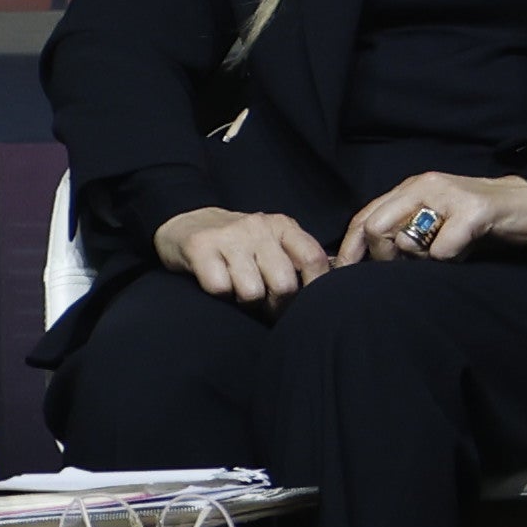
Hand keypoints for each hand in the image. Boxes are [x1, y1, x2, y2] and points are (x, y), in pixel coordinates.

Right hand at [154, 207, 331, 306]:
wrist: (186, 222)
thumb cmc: (240, 244)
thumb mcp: (274, 241)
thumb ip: (302, 257)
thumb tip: (339, 275)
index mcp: (282, 226)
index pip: (314, 258)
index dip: (314, 288)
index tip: (305, 303)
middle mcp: (257, 227)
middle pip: (284, 284)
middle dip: (276, 305)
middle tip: (265, 305)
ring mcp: (228, 236)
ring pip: (252, 291)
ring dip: (245, 302)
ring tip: (239, 292)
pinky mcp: (200, 248)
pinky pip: (220, 288)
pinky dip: (220, 296)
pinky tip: (218, 286)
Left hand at [336, 171, 526, 268]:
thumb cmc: (477, 221)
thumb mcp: (434, 223)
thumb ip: (405, 233)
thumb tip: (367, 262)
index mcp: (410, 189)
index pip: (364, 217)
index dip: (349, 249)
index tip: (344, 275)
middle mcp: (424, 186)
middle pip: (376, 228)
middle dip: (384, 259)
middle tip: (406, 268)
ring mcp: (448, 197)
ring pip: (408, 241)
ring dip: (422, 261)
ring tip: (446, 255)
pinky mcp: (474, 212)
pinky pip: (443, 250)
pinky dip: (450, 261)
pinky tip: (465, 254)